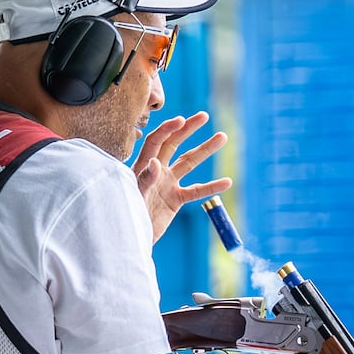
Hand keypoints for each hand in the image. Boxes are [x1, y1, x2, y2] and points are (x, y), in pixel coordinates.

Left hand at [132, 111, 232, 241]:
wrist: (131, 237)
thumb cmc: (126, 215)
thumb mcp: (134, 197)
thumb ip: (144, 180)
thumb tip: (155, 162)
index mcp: (143, 166)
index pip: (156, 141)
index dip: (168, 129)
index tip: (181, 120)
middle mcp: (156, 170)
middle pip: (174, 144)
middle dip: (188, 129)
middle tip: (204, 116)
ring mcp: (167, 184)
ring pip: (189, 163)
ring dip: (205, 150)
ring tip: (222, 137)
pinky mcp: (176, 200)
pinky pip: (197, 191)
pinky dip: (211, 187)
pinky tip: (227, 182)